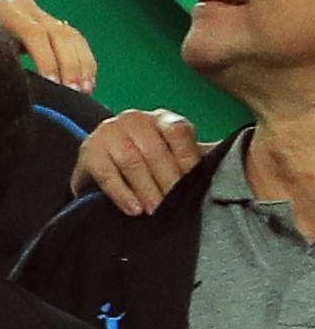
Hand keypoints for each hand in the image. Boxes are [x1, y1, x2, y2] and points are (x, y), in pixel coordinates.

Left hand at [0, 0, 101, 92]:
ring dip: (83, 65)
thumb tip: (10, 96)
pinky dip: (84, 62)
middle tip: (76, 91)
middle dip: (71, 65)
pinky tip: (87, 82)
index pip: (34, 33)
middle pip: (59, 34)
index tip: (54, 84)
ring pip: (73, 37)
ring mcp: (40, 14)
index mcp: (4, 11)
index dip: (46, 59)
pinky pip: (76, 41)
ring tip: (86, 90)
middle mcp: (25, 9)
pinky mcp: (51, 24)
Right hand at [79, 107, 210, 218]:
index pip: (178, 131)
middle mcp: (134, 119)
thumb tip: (239, 166)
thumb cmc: (148, 165)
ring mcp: (109, 132)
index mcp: (162, 118)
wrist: (103, 166)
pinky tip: (134, 209)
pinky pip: (107, 173)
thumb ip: (199, 160)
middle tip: (177, 206)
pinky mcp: (88, 150)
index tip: (195, 185)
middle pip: (155, 150)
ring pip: (132, 161)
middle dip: (168, 182)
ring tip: (156, 210)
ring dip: (147, 189)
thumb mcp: (176, 158)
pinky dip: (122, 193)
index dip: (187, 159)